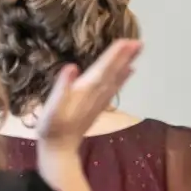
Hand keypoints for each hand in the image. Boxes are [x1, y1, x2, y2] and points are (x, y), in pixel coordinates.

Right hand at [34, 39, 143, 156]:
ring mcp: (99, 100)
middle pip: (114, 71)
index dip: (114, 55)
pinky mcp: (98, 106)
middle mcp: (97, 94)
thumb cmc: (51, 126)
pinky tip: (129, 71)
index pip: (103, 68)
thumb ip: (62, 87)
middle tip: (139, 42)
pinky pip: (114, 88)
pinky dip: (123, 78)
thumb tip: (71, 67)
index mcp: (86, 90)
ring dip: (127, 63)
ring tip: (137, 50)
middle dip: (125, 56)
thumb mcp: (52, 107)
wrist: (60, 148)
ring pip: (116, 78)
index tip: (127, 41)